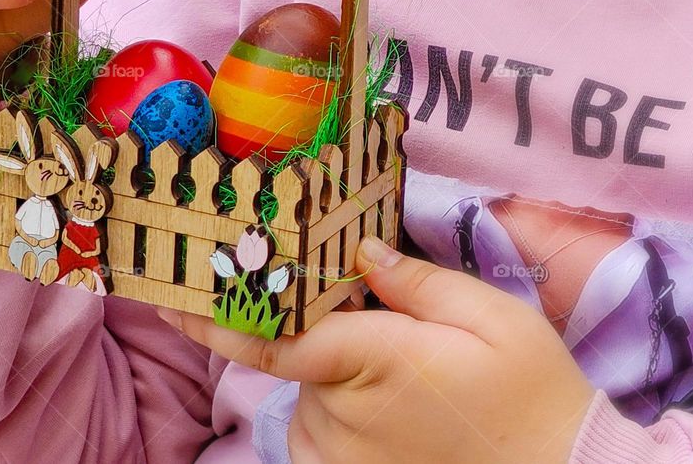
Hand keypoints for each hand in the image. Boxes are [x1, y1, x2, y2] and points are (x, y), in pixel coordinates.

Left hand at [159, 237, 593, 463]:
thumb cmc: (529, 394)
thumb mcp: (490, 319)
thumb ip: (418, 281)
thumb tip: (362, 249)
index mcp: (371, 360)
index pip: (270, 335)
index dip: (213, 315)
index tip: (164, 295)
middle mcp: (340, 412)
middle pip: (299, 350)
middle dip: (324, 327)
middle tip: (390, 328)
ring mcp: (340, 453)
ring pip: (309, 389)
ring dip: (337, 370)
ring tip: (413, 380)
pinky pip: (319, 426)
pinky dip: (340, 406)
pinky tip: (400, 408)